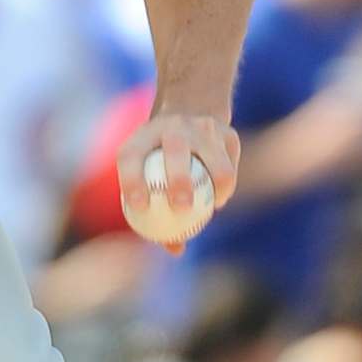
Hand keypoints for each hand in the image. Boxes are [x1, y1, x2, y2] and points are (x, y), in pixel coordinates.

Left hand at [117, 107, 239, 252]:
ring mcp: (203, 127)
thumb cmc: (162, 156)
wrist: (192, 112)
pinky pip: (230, 164)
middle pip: (176, 150)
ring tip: (211, 206)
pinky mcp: (228, 133)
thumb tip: (175, 249)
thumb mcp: (151, 172)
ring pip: (215, 160)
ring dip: (217, 186)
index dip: (131, 180)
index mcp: (144, 135)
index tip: (139, 207)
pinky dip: (226, 185)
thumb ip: (158, 210)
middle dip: (180, 180)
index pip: (132, 156)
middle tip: (181, 208)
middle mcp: (173, 126)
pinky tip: (219, 197)